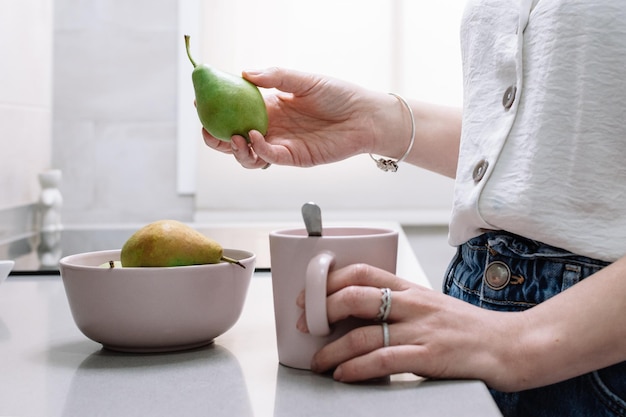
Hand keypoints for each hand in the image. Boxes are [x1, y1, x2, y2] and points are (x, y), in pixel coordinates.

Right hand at [201, 67, 393, 168]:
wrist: (365, 116)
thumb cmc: (338, 94)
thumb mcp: (304, 80)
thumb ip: (275, 76)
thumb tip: (245, 72)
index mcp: (270, 106)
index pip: (235, 110)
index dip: (217, 108)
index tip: (201, 102)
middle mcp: (272, 127)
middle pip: (234, 136)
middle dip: (216, 136)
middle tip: (207, 129)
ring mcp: (281, 144)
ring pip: (247, 154)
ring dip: (235, 149)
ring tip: (233, 137)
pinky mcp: (294, 158)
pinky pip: (269, 158)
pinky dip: (258, 151)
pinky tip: (255, 138)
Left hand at [296, 263, 514, 387]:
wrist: (513, 345)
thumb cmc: (470, 329)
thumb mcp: (432, 306)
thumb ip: (400, 307)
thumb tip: (360, 315)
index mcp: (411, 289)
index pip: (362, 272)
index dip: (329, 280)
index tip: (309, 295)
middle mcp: (413, 304)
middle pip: (355, 296)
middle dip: (322, 310)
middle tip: (306, 325)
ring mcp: (422, 330)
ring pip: (363, 333)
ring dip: (332, 350)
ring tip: (318, 361)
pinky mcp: (430, 357)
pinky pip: (383, 360)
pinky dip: (356, 369)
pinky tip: (344, 375)